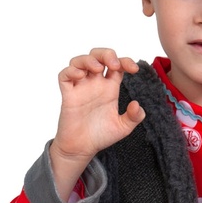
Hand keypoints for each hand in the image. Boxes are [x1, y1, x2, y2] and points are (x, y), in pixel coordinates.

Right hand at [50, 48, 144, 198]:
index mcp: (110, 88)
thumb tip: (136, 105)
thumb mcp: (123, 127)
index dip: (126, 61)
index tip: (134, 69)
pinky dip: (71, 71)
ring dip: (89, 59)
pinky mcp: (68, 94)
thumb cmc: (100, 136)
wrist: (82, 148)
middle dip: (106, 54)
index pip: (117, 66)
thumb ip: (134, 117)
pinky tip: (81, 76)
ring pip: (80, 61)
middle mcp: (95, 84)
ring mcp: (81, 87)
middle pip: (98, 57)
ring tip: (98, 69)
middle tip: (114, 64)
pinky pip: (65, 76)